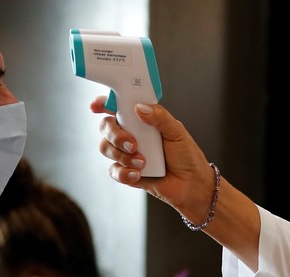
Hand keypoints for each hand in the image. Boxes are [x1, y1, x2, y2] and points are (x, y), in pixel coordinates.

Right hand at [90, 95, 214, 214]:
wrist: (192, 186)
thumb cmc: (187, 157)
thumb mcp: (177, 132)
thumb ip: (160, 117)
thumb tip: (140, 108)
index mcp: (141, 121)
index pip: (118, 107)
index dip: (104, 104)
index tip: (97, 106)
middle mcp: (130, 135)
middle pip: (106, 127)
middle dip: (114, 135)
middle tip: (132, 144)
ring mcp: (126, 154)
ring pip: (106, 148)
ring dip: (121, 156)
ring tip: (142, 162)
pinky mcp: (126, 172)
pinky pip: (113, 170)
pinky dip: (124, 172)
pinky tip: (138, 174)